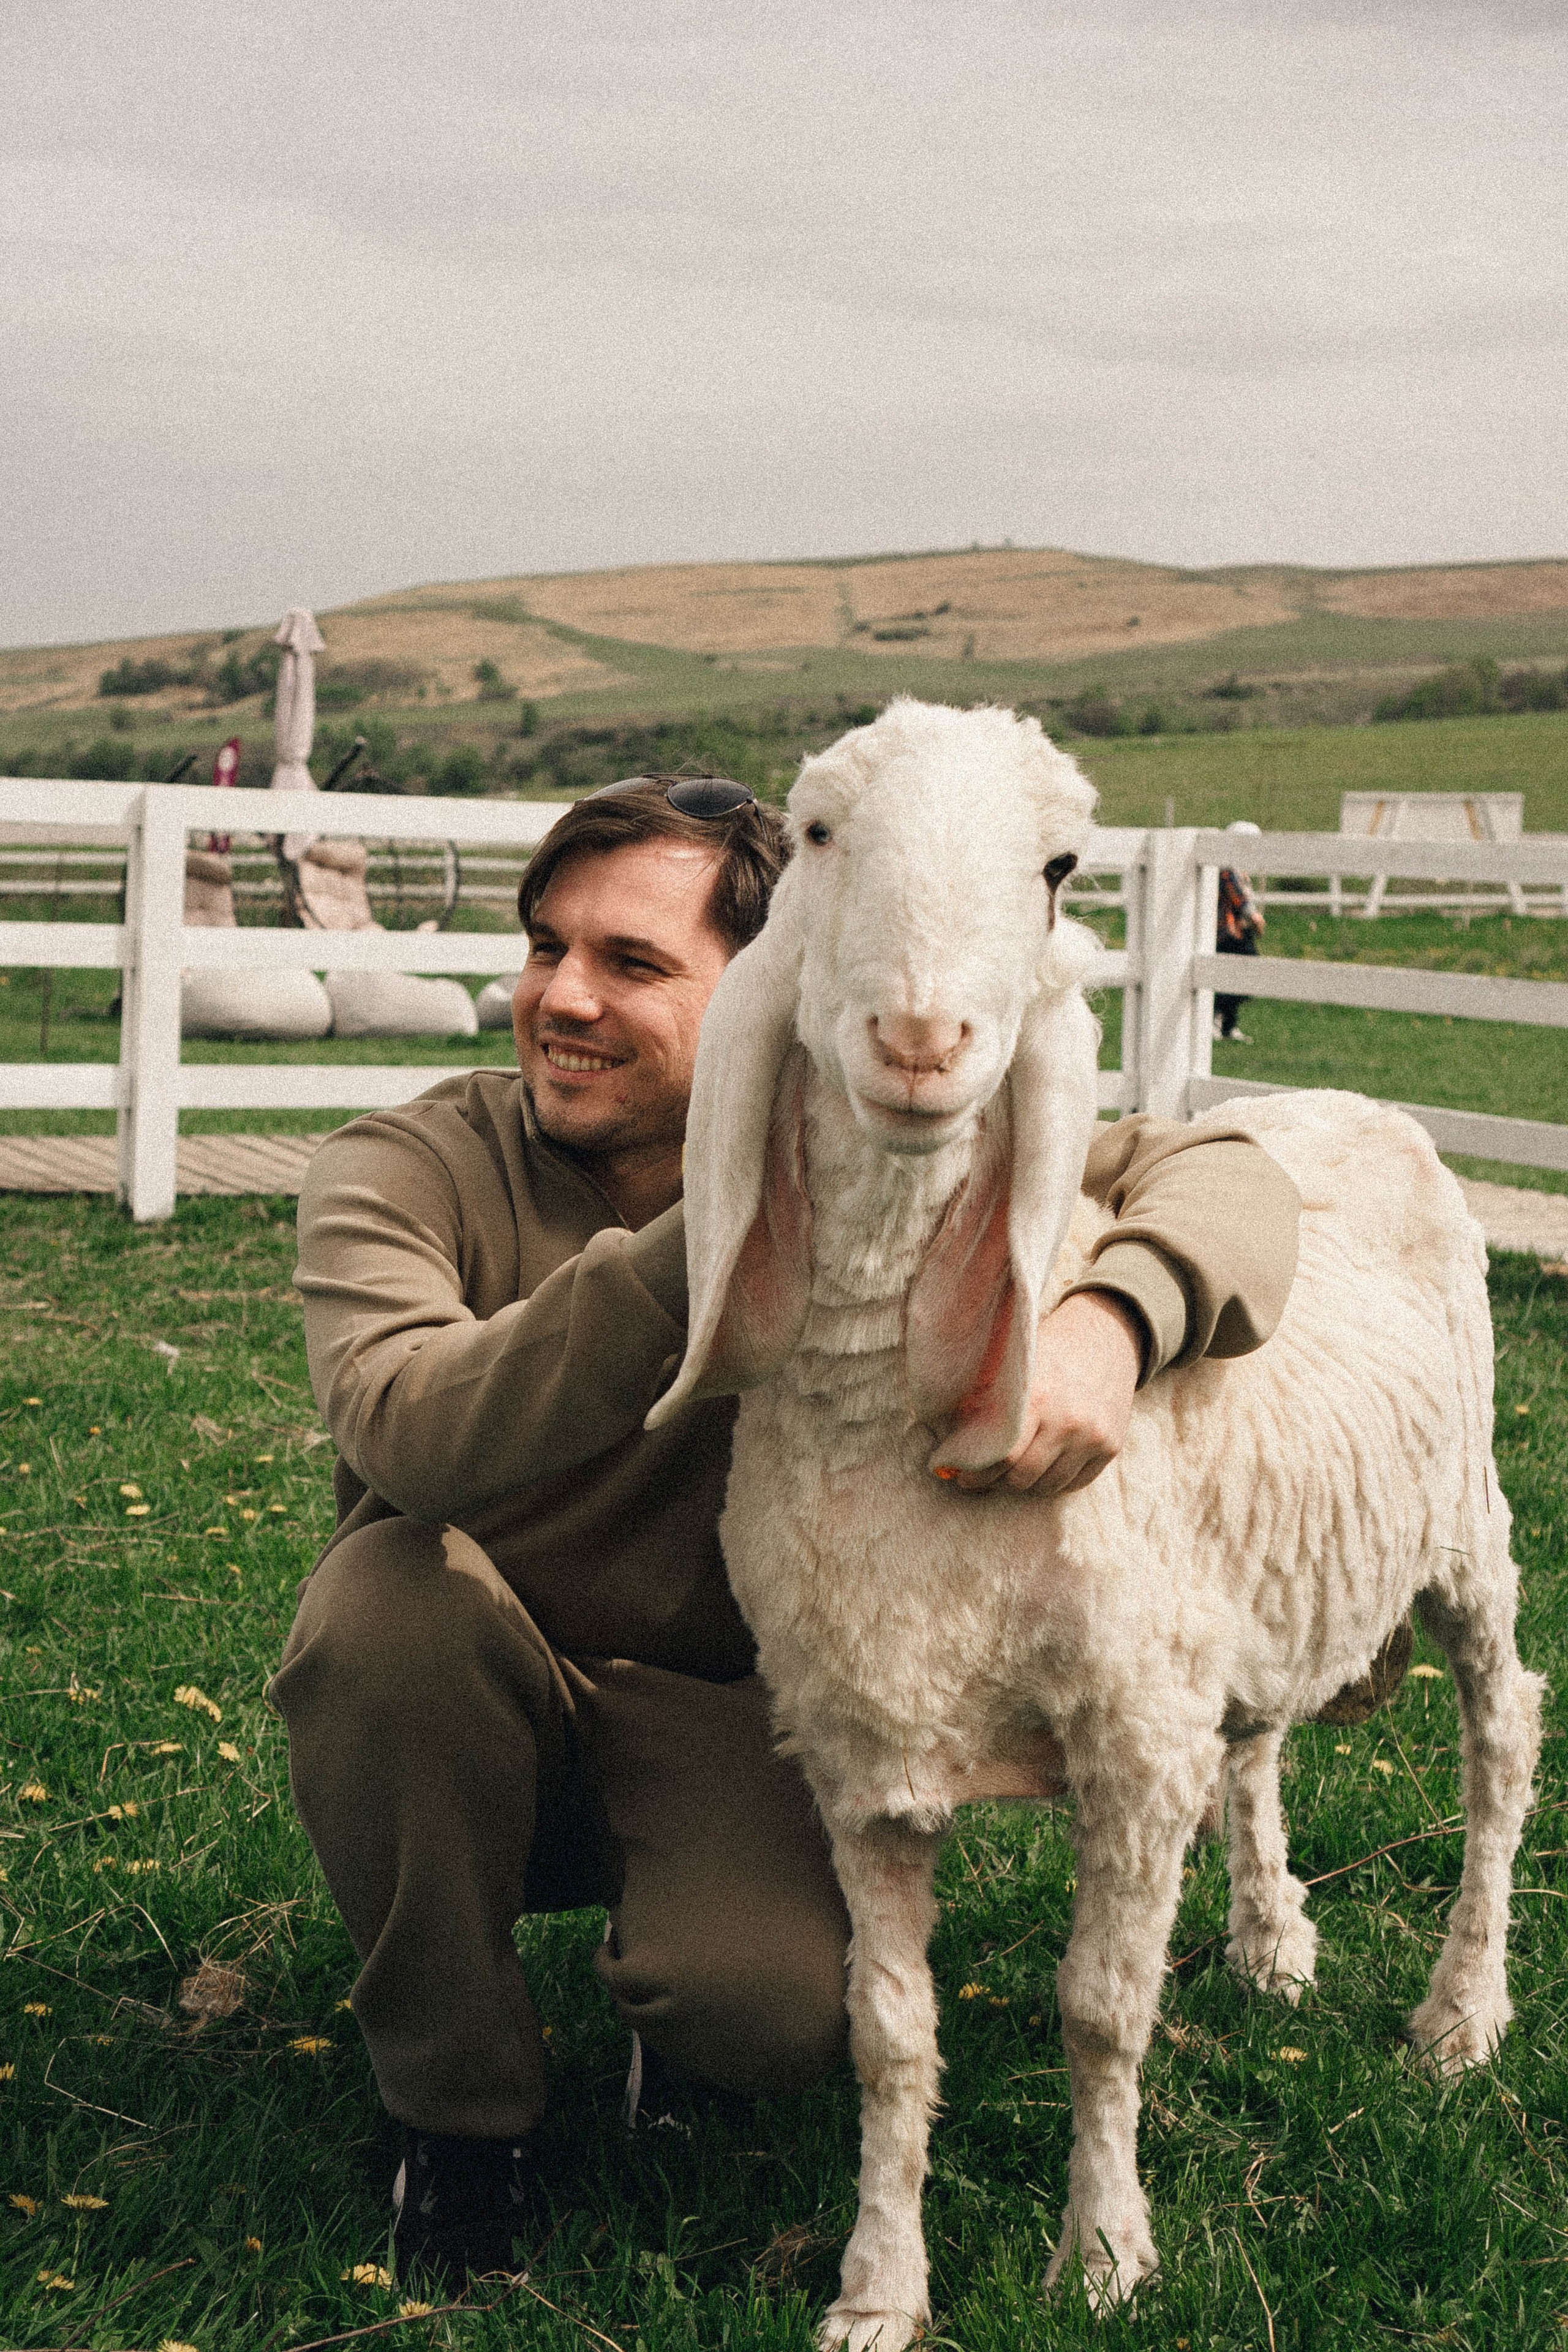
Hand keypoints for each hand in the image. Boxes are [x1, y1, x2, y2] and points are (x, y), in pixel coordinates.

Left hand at [947, 1289, 1143, 1495]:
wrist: (1104, 1337)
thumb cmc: (1047, 1351)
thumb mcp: (1013, 1368)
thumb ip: (984, 1403)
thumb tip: (950, 1445)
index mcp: (1037, 1398)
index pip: (1002, 1456)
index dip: (976, 1472)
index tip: (960, 1475)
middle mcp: (1068, 1422)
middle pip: (1023, 1477)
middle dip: (996, 1482)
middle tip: (980, 1478)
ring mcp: (1093, 1437)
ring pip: (1048, 1486)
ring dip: (1024, 1484)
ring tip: (1009, 1472)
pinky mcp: (1111, 1446)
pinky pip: (1075, 1483)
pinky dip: (1053, 1482)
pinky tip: (1039, 1470)